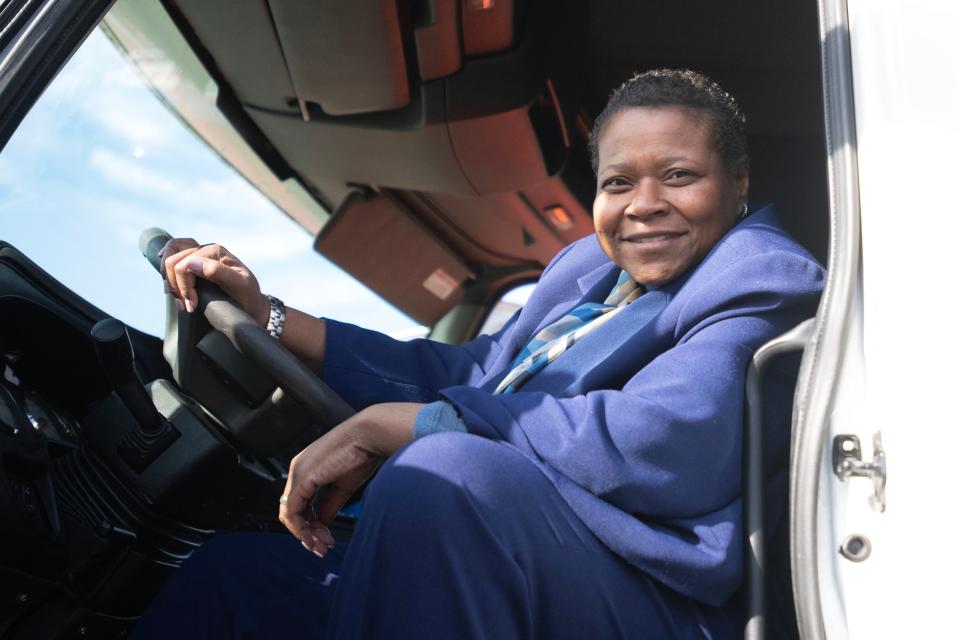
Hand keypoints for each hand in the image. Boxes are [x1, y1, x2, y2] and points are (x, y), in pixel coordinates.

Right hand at [158, 238, 267, 323]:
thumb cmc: (247, 295)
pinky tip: (170, 282)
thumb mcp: (239, 285)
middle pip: (173, 260)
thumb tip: (190, 263)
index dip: (184, 287)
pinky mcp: (195, 262)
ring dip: (169, 279)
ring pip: (169, 256)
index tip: (192, 305)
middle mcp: (206, 249)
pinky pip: (172, 257)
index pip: (184, 265)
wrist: (252, 303)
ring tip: (180, 299)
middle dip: (175, 285)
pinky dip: (168, 271)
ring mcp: (199, 254)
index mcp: (215, 251)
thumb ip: (217, 272)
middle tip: (186, 305)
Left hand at [278, 402, 422, 555]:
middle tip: (322, 547)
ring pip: (289, 513)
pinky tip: (316, 536)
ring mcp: (298, 473)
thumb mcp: (344, 485)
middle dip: (306, 533)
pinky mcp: (302, 477)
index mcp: (307, 469)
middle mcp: (297, 470)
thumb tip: (322, 523)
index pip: (299, 504)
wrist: (370, 435)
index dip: (310, 525)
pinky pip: (292, 510)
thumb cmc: (363, 453)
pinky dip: (302, 528)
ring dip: (304, 534)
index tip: (326, 538)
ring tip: (322, 545)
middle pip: (291, 511)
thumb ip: (330, 504)